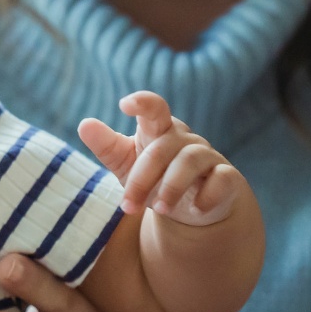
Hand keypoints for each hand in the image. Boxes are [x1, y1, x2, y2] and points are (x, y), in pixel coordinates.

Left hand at [79, 91, 243, 225]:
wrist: (194, 207)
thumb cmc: (155, 178)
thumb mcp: (127, 164)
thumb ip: (107, 146)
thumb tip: (84, 125)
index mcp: (158, 130)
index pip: (153, 108)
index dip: (142, 103)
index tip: (125, 104)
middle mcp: (183, 138)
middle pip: (161, 149)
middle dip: (141, 180)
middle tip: (127, 207)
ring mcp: (207, 156)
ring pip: (189, 161)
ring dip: (171, 188)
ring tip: (159, 209)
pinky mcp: (226, 177)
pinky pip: (221, 179)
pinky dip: (209, 194)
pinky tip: (197, 209)